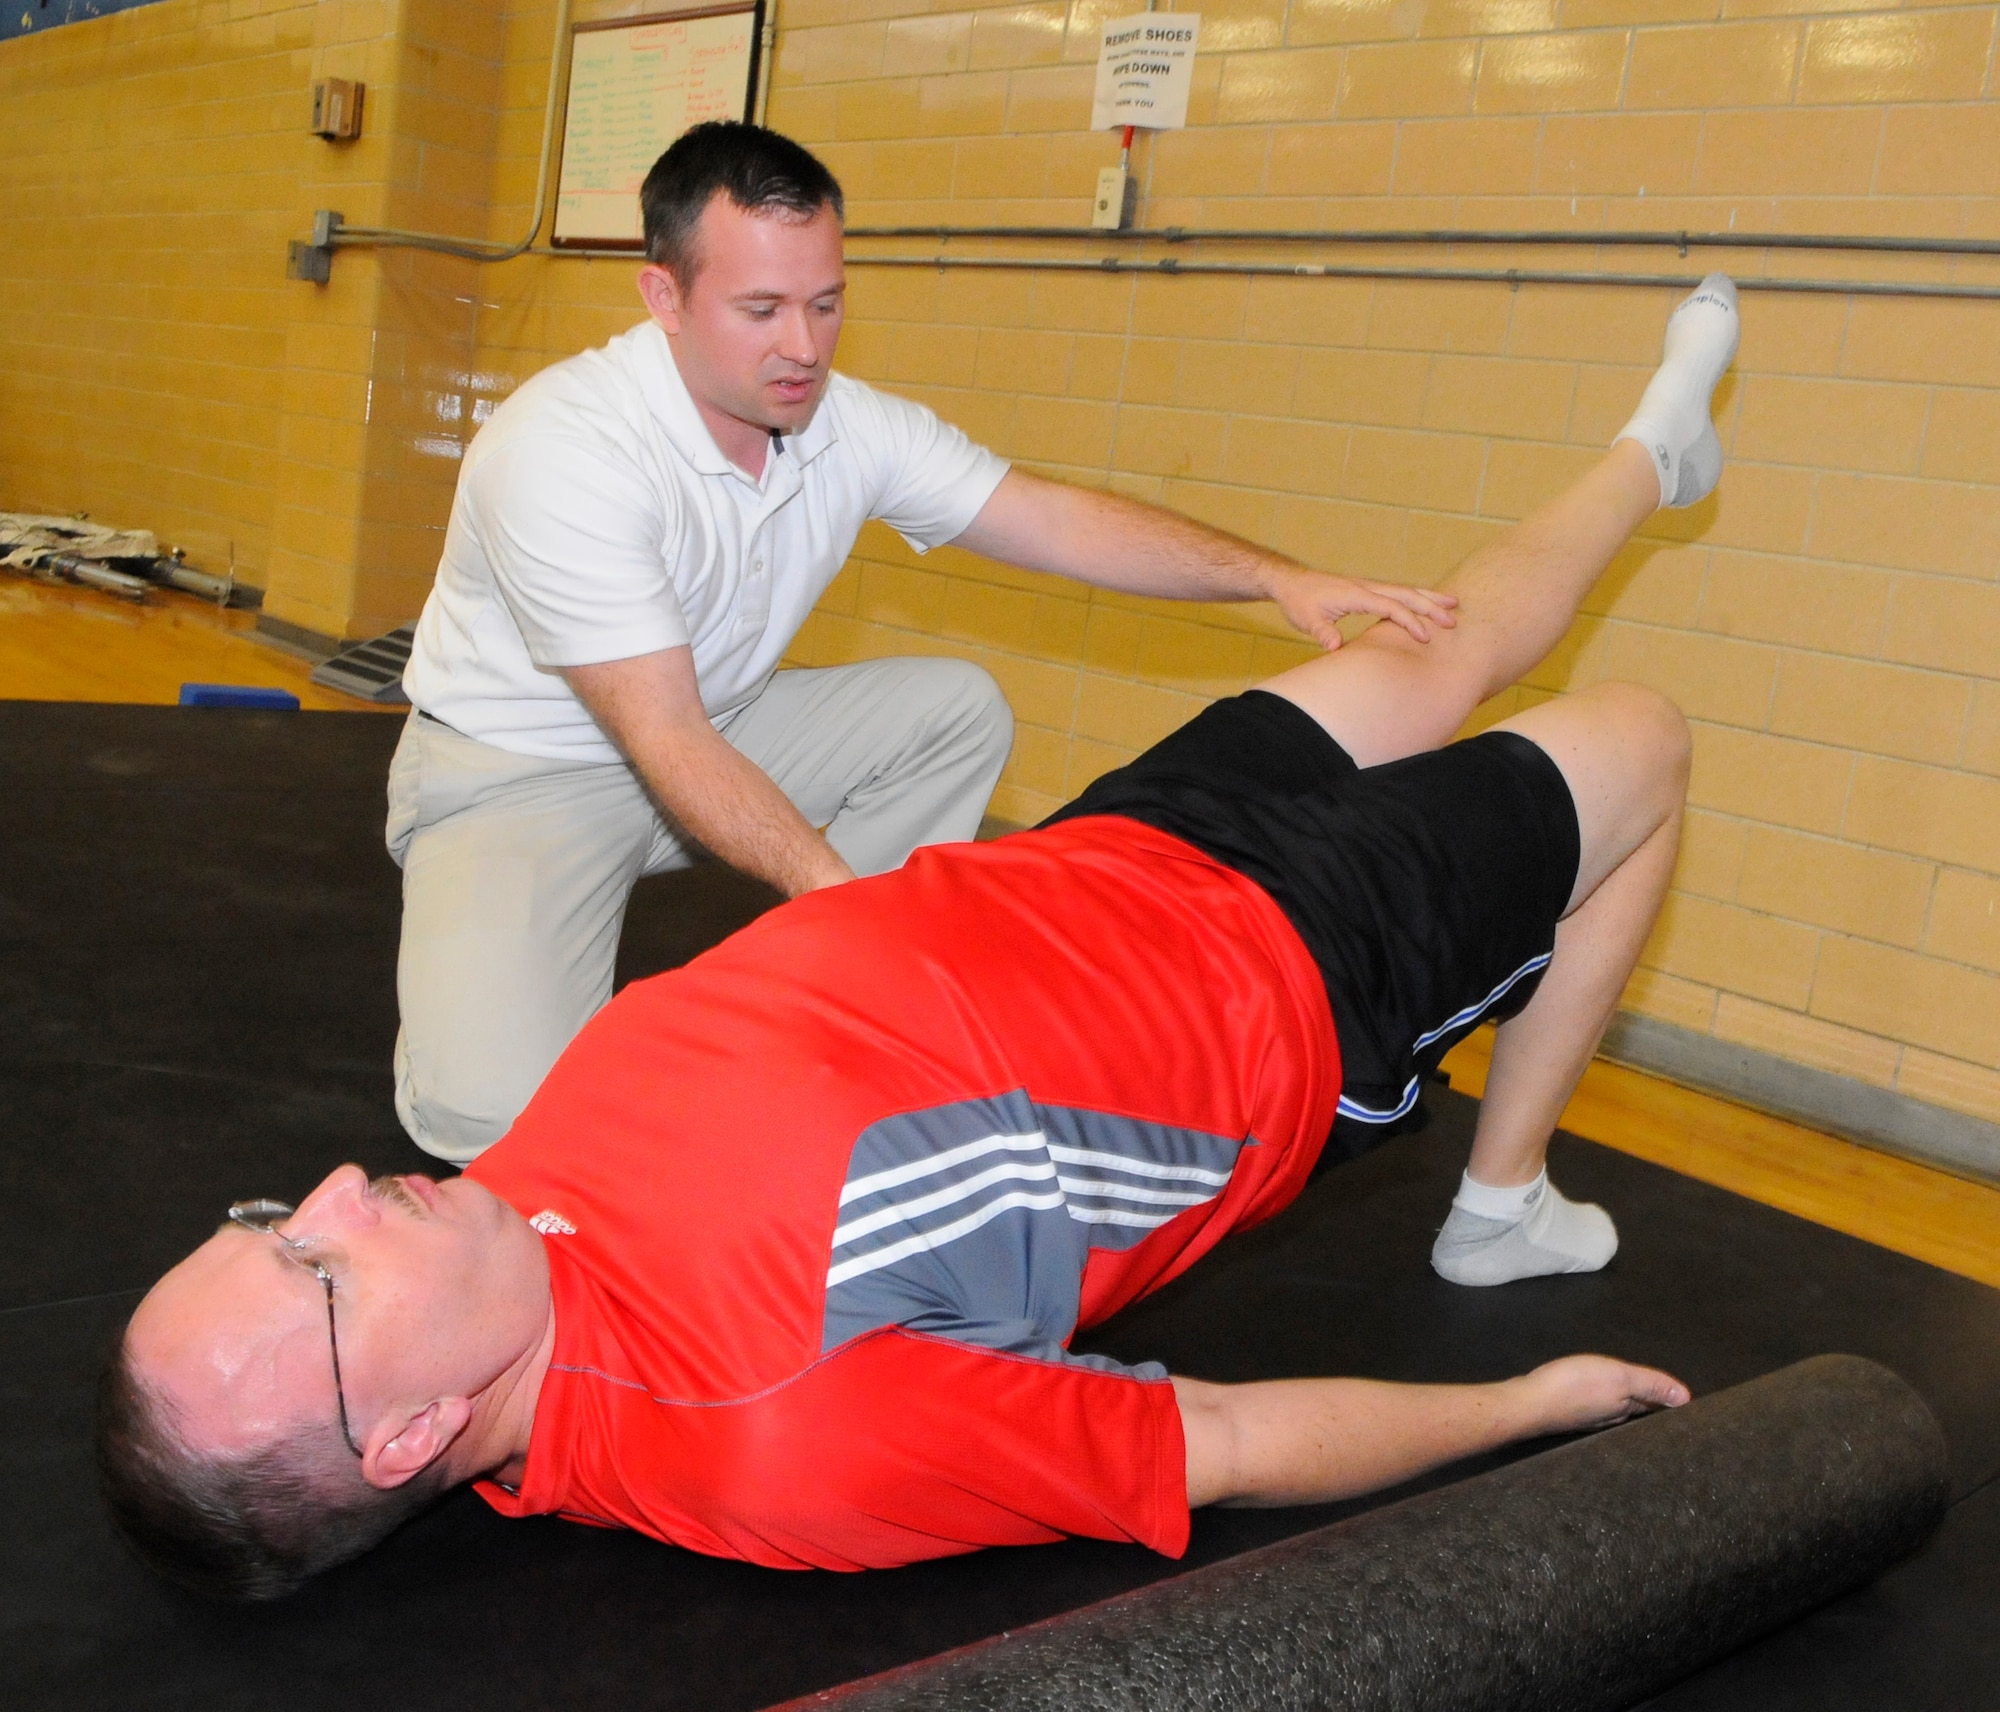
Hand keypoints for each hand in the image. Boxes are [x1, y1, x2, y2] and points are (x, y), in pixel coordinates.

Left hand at [1266, 567, 1458, 649]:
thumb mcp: (1307, 620)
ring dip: (1429, 598)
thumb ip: (1322, 633)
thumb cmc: (1299, 602)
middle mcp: (1367, 587)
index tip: (1424, 637)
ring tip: (1454, 603)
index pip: (1390, 606)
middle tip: (1453, 619)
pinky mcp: (1367, 591)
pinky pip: (1397, 593)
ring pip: (1405, 590)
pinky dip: (1415, 598)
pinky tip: (1427, 604)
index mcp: (1357, 594)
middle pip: (1406, 594)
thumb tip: (1335, 647)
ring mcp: (1369, 587)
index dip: (1409, 622)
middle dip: (1430, 606)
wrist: (1292, 583)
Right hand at [1514, 1354, 1689, 1435]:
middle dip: (1650, 1404)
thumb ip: (1650, 1384)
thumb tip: (1687, 1398)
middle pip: (1638, 1410)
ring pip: (1617, 1410)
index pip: (1656, 1407)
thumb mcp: (1618, 1377)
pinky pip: (1596, 1408)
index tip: (1685, 1401)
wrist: (1528, 1403)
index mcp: (1628, 1410)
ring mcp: (1590, 1419)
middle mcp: (1613, 1420)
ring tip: (1638, 1396)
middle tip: (1665, 1397)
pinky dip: (1604, 1402)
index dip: (1669, 1401)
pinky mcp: (1570, 1415)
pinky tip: (1599, 1398)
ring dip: (1627, 1403)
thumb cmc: (1575, 1386)